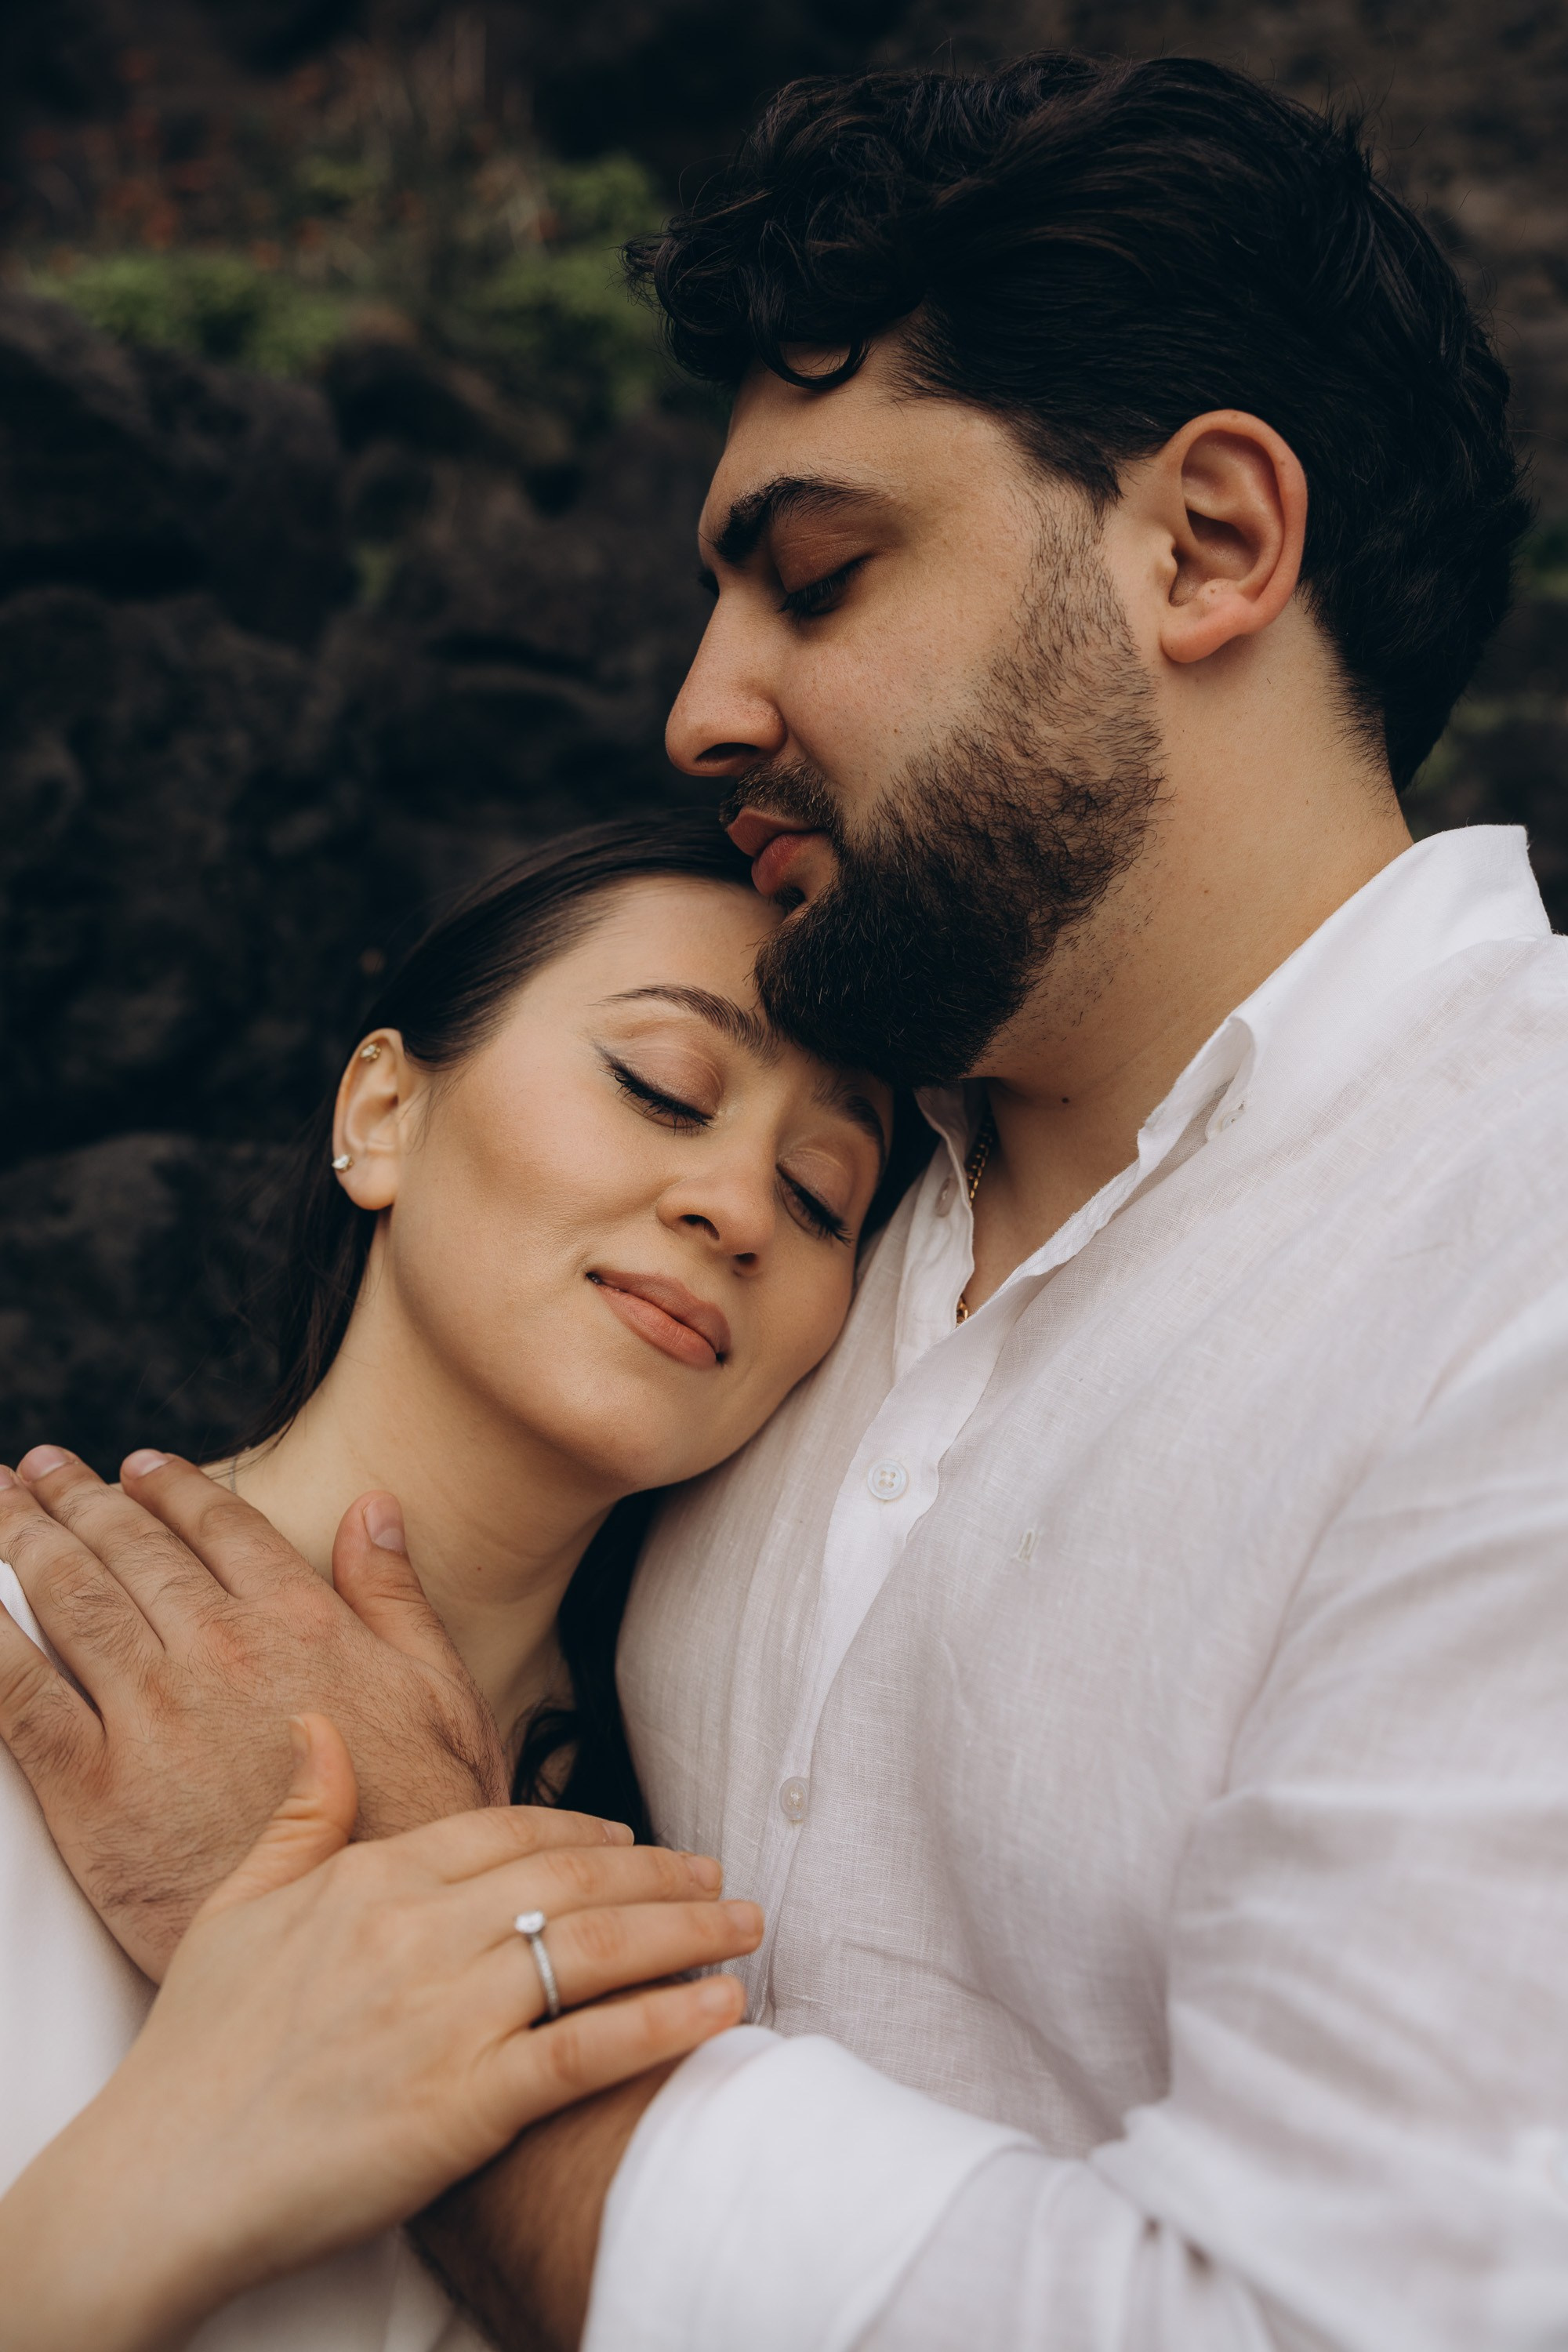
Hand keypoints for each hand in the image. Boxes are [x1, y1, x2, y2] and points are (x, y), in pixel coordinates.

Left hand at [0, 1446, 515, 1975]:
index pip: (221, 1527)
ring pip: (72, 1600)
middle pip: (132, 1550)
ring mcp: (152, 1714)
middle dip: (79, 1498)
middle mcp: (219, 1649)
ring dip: (24, 1538)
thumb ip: (396, 1596)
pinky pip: (19, 1698)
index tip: (139, 1465)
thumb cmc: (421, 1826)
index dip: (174, 1488)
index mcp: (301, 1621)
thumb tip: (374, 1509)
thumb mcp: (442, 1697)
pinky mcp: (94, 1790)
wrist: (369, 1945)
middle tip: (41, 1467)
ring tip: (0, 1501)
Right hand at [0, 1716, 755, 2351]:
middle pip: (573, 1882)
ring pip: (597, 1952)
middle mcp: (417, 1934)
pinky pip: (588, 2051)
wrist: (160, 2180)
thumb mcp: (235, 1909)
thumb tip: (317, 1723)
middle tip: (722, 1877)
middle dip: (663, 1876)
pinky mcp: (464, 2106)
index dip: (585, 1831)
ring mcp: (444, 2018)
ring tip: (747, 1929)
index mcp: (369, 1879)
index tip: (634, 1842)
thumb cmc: (195, 2051)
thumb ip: (299, 1814)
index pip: (509, 1831)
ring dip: (688, 1935)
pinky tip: (721, 2007)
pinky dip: (664, 2024)